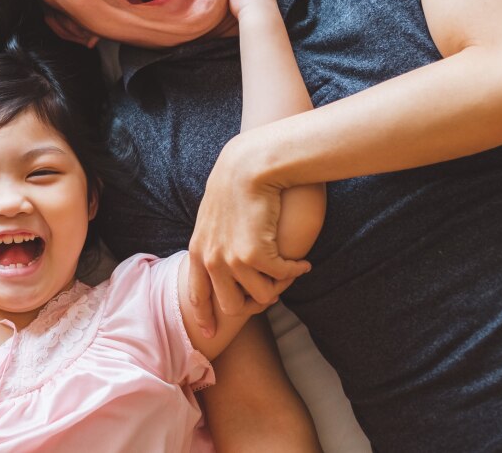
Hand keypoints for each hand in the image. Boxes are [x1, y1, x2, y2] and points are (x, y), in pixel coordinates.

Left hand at [187, 137, 310, 335]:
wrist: (248, 165)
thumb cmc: (235, 184)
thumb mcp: (213, 216)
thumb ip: (213, 240)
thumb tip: (220, 261)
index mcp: (197, 251)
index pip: (197, 295)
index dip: (205, 317)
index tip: (210, 335)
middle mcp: (210, 260)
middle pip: (232, 306)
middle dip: (255, 303)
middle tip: (273, 292)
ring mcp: (231, 260)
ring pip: (261, 297)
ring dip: (279, 287)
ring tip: (290, 272)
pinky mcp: (255, 255)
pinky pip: (281, 278)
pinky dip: (295, 271)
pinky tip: (304, 263)